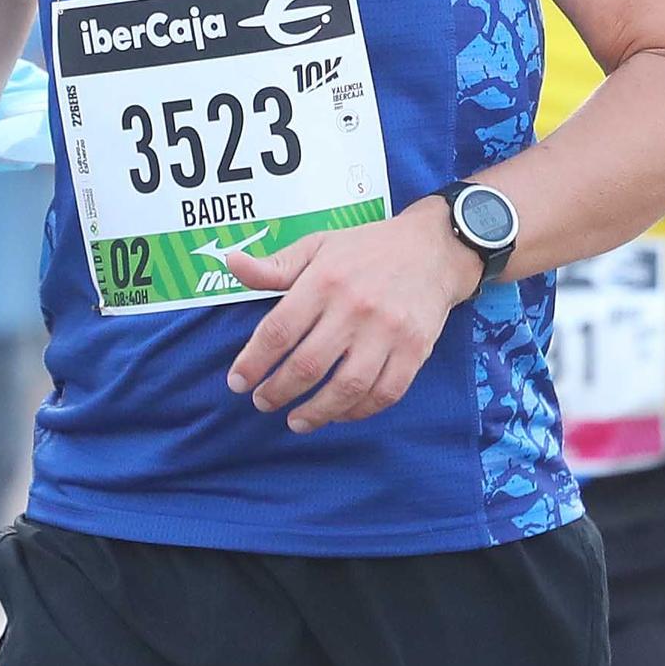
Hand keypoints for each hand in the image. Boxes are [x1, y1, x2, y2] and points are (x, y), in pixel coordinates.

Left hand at [224, 196, 482, 433]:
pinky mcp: (415, 349)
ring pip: (346, 387)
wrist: (434, 248)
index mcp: (325, 279)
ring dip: (315, 412)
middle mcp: (355, 307)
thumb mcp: (318, 245)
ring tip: (295, 420)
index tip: (237, 382)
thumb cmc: (366, 248)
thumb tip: (231, 264)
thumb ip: (275, 265)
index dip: (253, 362)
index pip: (278, 330)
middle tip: (262, 402)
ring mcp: (388, 331)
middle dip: (277, 392)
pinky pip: (384, 393)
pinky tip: (339, 413)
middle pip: (307, 365)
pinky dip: (358, 411)